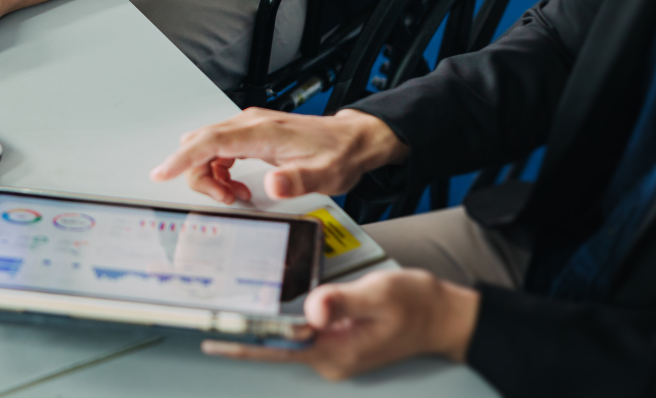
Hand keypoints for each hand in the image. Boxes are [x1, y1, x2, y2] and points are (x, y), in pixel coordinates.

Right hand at [149, 107, 407, 202]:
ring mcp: (249, 127)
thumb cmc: (340, 154)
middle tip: (226, 199)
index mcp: (262, 132)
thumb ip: (298, 180)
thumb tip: (272, 185)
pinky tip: (238, 185)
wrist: (354, 140)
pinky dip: (219, 171)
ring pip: (208, 148)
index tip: (162, 172)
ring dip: (211, 175)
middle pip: (201, 144)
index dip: (182, 157)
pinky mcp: (251, 133)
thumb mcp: (326, 174)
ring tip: (236, 195)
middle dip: (199, 175)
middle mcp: (251, 124)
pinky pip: (219, 150)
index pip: (210, 141)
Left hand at [202, 269, 479, 379]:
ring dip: (264, 325)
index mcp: (336, 353)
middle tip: (210, 316)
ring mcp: (335, 353)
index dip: (244, 344)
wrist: (445, 315)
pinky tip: (268, 306)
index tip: (213, 339)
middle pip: (278, 346)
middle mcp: (331, 358)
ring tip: (230, 307)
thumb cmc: (416, 304)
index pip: (279, 350)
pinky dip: (284, 321)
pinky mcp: (338, 342)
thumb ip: (343, 301)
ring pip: (289, 339)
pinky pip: (303, 333)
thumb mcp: (378, 295)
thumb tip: (314, 309)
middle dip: (246, 332)